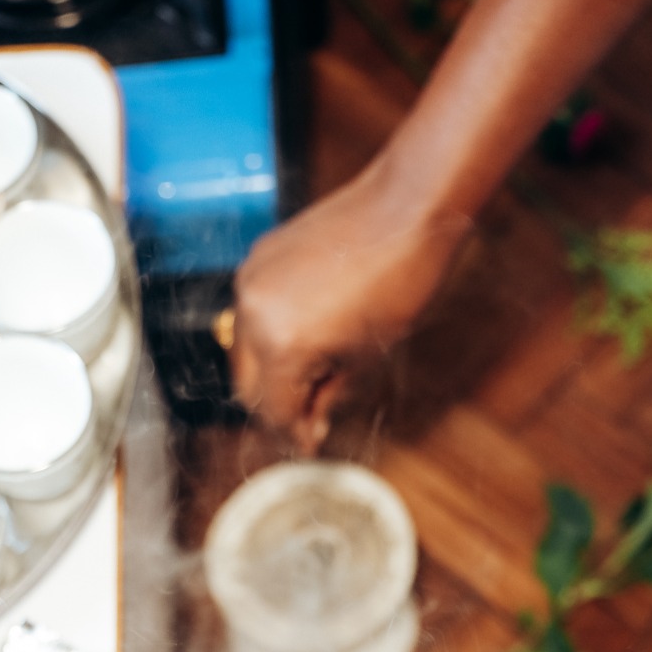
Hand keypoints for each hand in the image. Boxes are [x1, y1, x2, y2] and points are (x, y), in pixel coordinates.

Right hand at [231, 157, 468, 452]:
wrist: (407, 206)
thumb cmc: (399, 282)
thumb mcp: (365, 358)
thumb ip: (327, 396)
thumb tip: (309, 424)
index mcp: (281, 345)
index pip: (276, 410)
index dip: (295, 434)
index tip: (310, 445)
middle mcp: (252, 314)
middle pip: (248, 386)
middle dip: (277, 407)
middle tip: (308, 420)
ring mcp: (250, 281)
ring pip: (244, 351)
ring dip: (271, 372)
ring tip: (311, 380)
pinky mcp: (258, 258)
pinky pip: (253, 313)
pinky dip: (270, 335)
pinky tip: (304, 340)